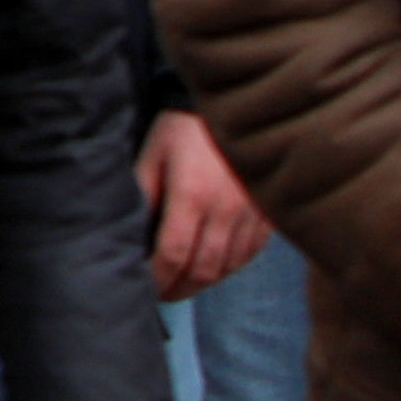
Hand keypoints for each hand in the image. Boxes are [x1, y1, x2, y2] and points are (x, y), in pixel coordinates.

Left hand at [140, 110, 265, 301]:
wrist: (236, 105)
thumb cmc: (185, 128)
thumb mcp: (153, 155)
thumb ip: (143, 195)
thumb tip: (131, 232)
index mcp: (192, 196)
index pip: (172, 254)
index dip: (157, 278)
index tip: (144, 286)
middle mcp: (226, 211)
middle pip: (202, 269)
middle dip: (178, 288)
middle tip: (161, 294)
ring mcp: (252, 214)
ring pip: (228, 267)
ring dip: (203, 282)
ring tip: (183, 285)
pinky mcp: (269, 214)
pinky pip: (250, 254)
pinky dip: (229, 268)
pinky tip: (214, 267)